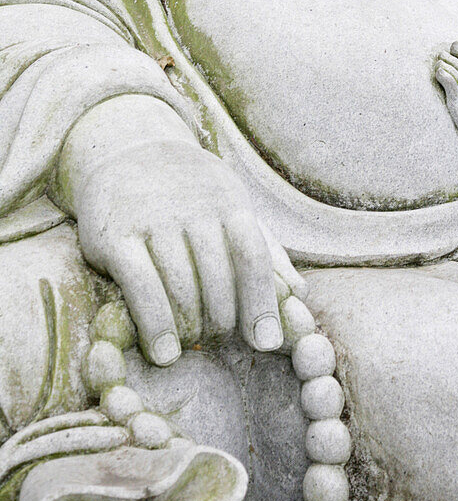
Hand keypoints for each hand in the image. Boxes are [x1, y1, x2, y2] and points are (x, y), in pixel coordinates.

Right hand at [74, 141, 305, 366]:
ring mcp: (153, 219)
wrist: (127, 148)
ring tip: (190, 346)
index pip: (253, 256)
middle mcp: (194, 208)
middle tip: (216, 341)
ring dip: (190, 328)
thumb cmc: (189, 192)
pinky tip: (163, 352)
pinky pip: (141, 287)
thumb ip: (264, 250)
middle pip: (219, 280)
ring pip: (182, 288)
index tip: (267, 342)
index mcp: (228, 202)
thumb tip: (299, 295)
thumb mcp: (231, 206)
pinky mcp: (115, 235)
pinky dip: (156, 325)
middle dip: (222, 322)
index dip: (262, 302)